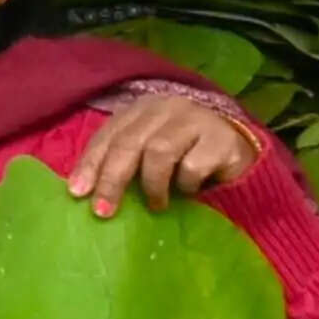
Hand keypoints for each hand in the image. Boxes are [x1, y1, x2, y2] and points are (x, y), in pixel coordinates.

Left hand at [67, 92, 259, 211]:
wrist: (241, 156)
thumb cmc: (186, 158)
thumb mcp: (149, 157)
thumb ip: (123, 162)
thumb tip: (84, 191)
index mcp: (142, 109)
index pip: (109, 134)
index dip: (91, 163)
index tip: (77, 193)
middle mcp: (167, 107)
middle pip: (130, 142)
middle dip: (112, 178)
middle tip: (103, 210)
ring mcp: (197, 119)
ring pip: (159, 151)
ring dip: (152, 184)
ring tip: (156, 204)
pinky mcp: (222, 139)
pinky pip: (193, 167)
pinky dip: (186, 185)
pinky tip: (190, 191)